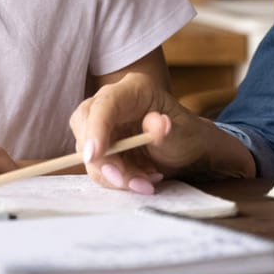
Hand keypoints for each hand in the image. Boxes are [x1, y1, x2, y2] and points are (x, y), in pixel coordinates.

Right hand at [70, 72, 229, 193]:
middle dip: (102, 160)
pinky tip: (141, 180)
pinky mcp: (102, 146)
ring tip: (145, 183)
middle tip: (127, 181)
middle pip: (86, 126)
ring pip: (90, 152)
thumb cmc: (186, 135)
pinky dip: (116, 180)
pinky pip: (97, 166)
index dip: (96, 128)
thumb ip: (168, 130)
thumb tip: (157, 124)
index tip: (95, 155)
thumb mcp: (183, 134)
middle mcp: (112, 104)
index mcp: (133, 90)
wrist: (187, 150)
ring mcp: (104, 125)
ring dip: (114, 176)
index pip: (105, 103)